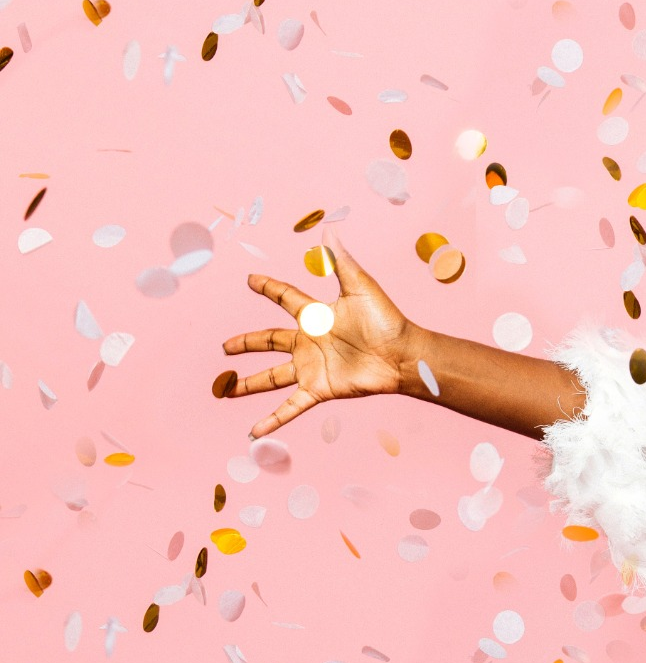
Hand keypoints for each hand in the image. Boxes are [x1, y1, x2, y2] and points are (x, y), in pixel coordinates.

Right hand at [215, 229, 420, 437]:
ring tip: (225, 390)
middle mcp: (309, 342)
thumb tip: (329, 230)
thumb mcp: (360, 287)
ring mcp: (312, 367)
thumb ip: (341, 262)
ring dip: (247, 384)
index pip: (285, 298)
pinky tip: (255, 432)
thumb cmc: (387, 320)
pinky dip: (273, 420)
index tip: (251, 280)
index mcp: (315, 316)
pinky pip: (290, 406)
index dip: (268, 288)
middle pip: (267, 341)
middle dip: (245, 344)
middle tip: (224, 348)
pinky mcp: (319, 388)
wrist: (404, 355)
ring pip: (271, 377)